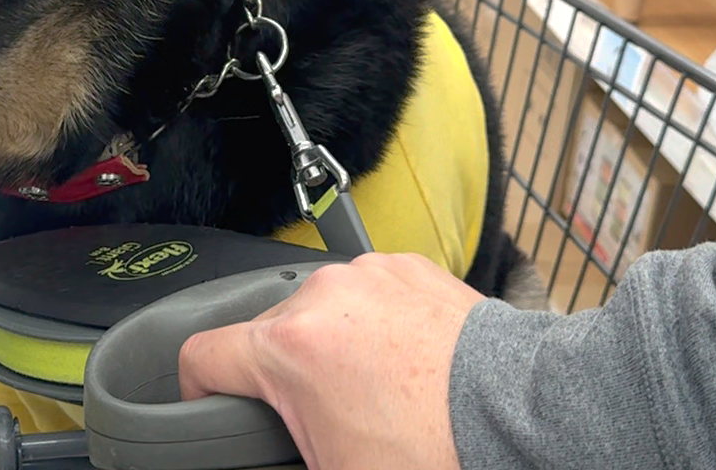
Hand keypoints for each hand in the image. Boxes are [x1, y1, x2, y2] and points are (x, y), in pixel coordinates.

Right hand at [177, 252, 482, 469]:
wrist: (522, 412)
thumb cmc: (439, 448)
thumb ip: (284, 460)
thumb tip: (272, 463)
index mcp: (289, 347)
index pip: (201, 356)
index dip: (194, 390)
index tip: (206, 403)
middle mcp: (321, 296)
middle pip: (266, 332)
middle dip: (282, 374)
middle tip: (317, 416)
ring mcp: (367, 274)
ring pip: (319, 309)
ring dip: (330, 343)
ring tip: (370, 388)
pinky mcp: (408, 265)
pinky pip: (368, 292)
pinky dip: (374, 322)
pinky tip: (402, 360)